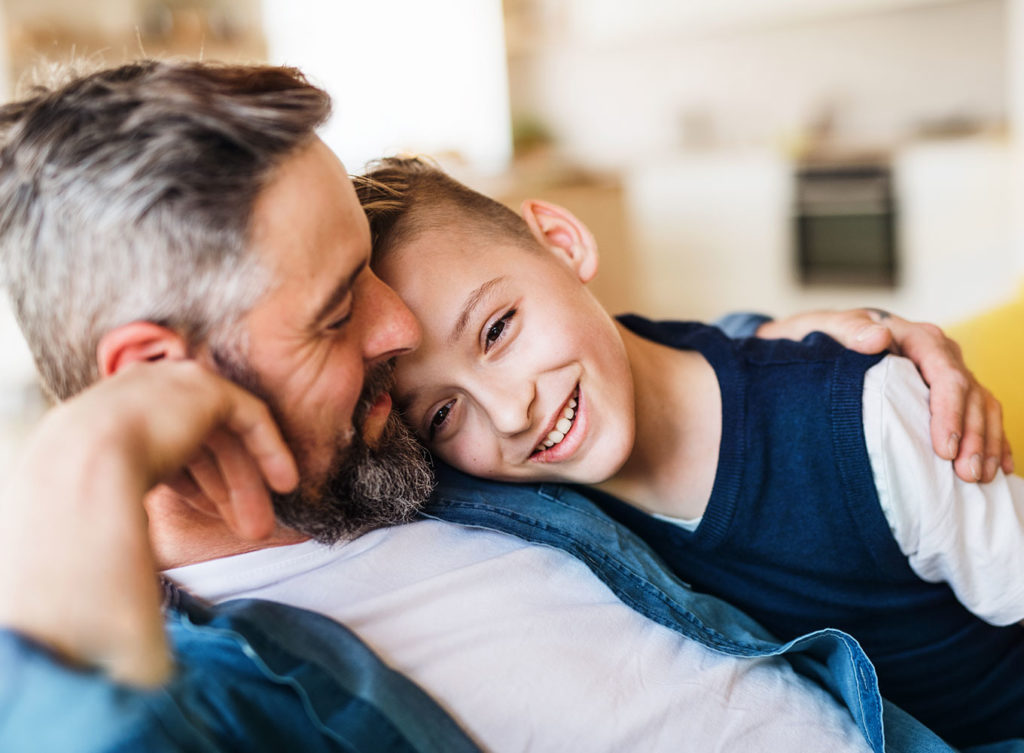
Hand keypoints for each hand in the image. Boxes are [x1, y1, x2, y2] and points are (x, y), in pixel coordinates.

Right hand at [0, 361, 296, 686]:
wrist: (80, 467)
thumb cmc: (81, 505)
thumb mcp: (108, 504)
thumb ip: (128, 511)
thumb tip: (134, 577)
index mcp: (111, 419)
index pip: (167, 450)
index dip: (197, 485)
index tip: (213, 519)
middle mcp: (142, 394)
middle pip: (201, 444)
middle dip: (228, 489)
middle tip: (250, 532)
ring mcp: (172, 384)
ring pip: (225, 437)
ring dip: (246, 483)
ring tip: (261, 530)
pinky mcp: (204, 386)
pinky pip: (249, 416)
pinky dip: (270, 449)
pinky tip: (285, 484)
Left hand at [757, 308, 1010, 482]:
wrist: (823, 339)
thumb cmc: (824, 336)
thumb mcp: (827, 329)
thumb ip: (850, 330)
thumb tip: (877, 338)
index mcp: (915, 337)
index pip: (945, 374)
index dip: (949, 412)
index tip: (944, 448)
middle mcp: (940, 353)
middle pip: (970, 394)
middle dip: (973, 436)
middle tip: (967, 475)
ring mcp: (948, 373)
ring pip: (983, 406)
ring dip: (986, 444)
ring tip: (980, 479)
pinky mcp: (949, 394)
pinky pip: (983, 415)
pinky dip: (994, 441)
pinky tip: (1000, 469)